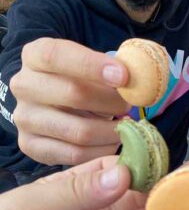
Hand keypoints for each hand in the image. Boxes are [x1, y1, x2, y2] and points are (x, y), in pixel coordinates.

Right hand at [10, 38, 130, 165]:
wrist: (58, 106)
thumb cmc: (83, 80)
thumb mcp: (92, 66)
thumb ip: (114, 69)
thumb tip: (143, 78)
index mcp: (35, 56)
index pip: (56, 55)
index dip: (91, 65)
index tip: (124, 77)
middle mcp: (23, 85)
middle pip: (72, 94)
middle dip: (111, 102)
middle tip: (131, 106)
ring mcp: (24, 118)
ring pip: (77, 130)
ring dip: (111, 131)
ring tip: (126, 127)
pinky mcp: (31, 146)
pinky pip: (75, 154)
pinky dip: (101, 150)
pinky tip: (113, 142)